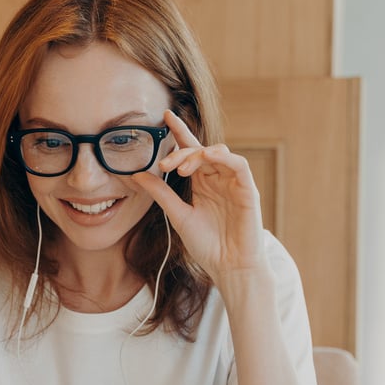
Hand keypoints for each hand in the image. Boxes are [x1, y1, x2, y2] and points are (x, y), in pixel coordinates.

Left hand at [132, 110, 265, 281]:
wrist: (229, 267)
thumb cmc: (207, 246)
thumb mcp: (178, 215)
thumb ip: (160, 193)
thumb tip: (136, 174)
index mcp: (202, 183)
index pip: (191, 151)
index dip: (180, 132)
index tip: (165, 117)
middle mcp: (218, 179)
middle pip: (201, 150)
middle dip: (181, 152)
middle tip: (164, 164)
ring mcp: (234, 183)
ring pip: (219, 152)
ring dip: (198, 155)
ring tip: (180, 168)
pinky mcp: (248, 190)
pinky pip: (238, 164)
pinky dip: (222, 157)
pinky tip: (207, 158)